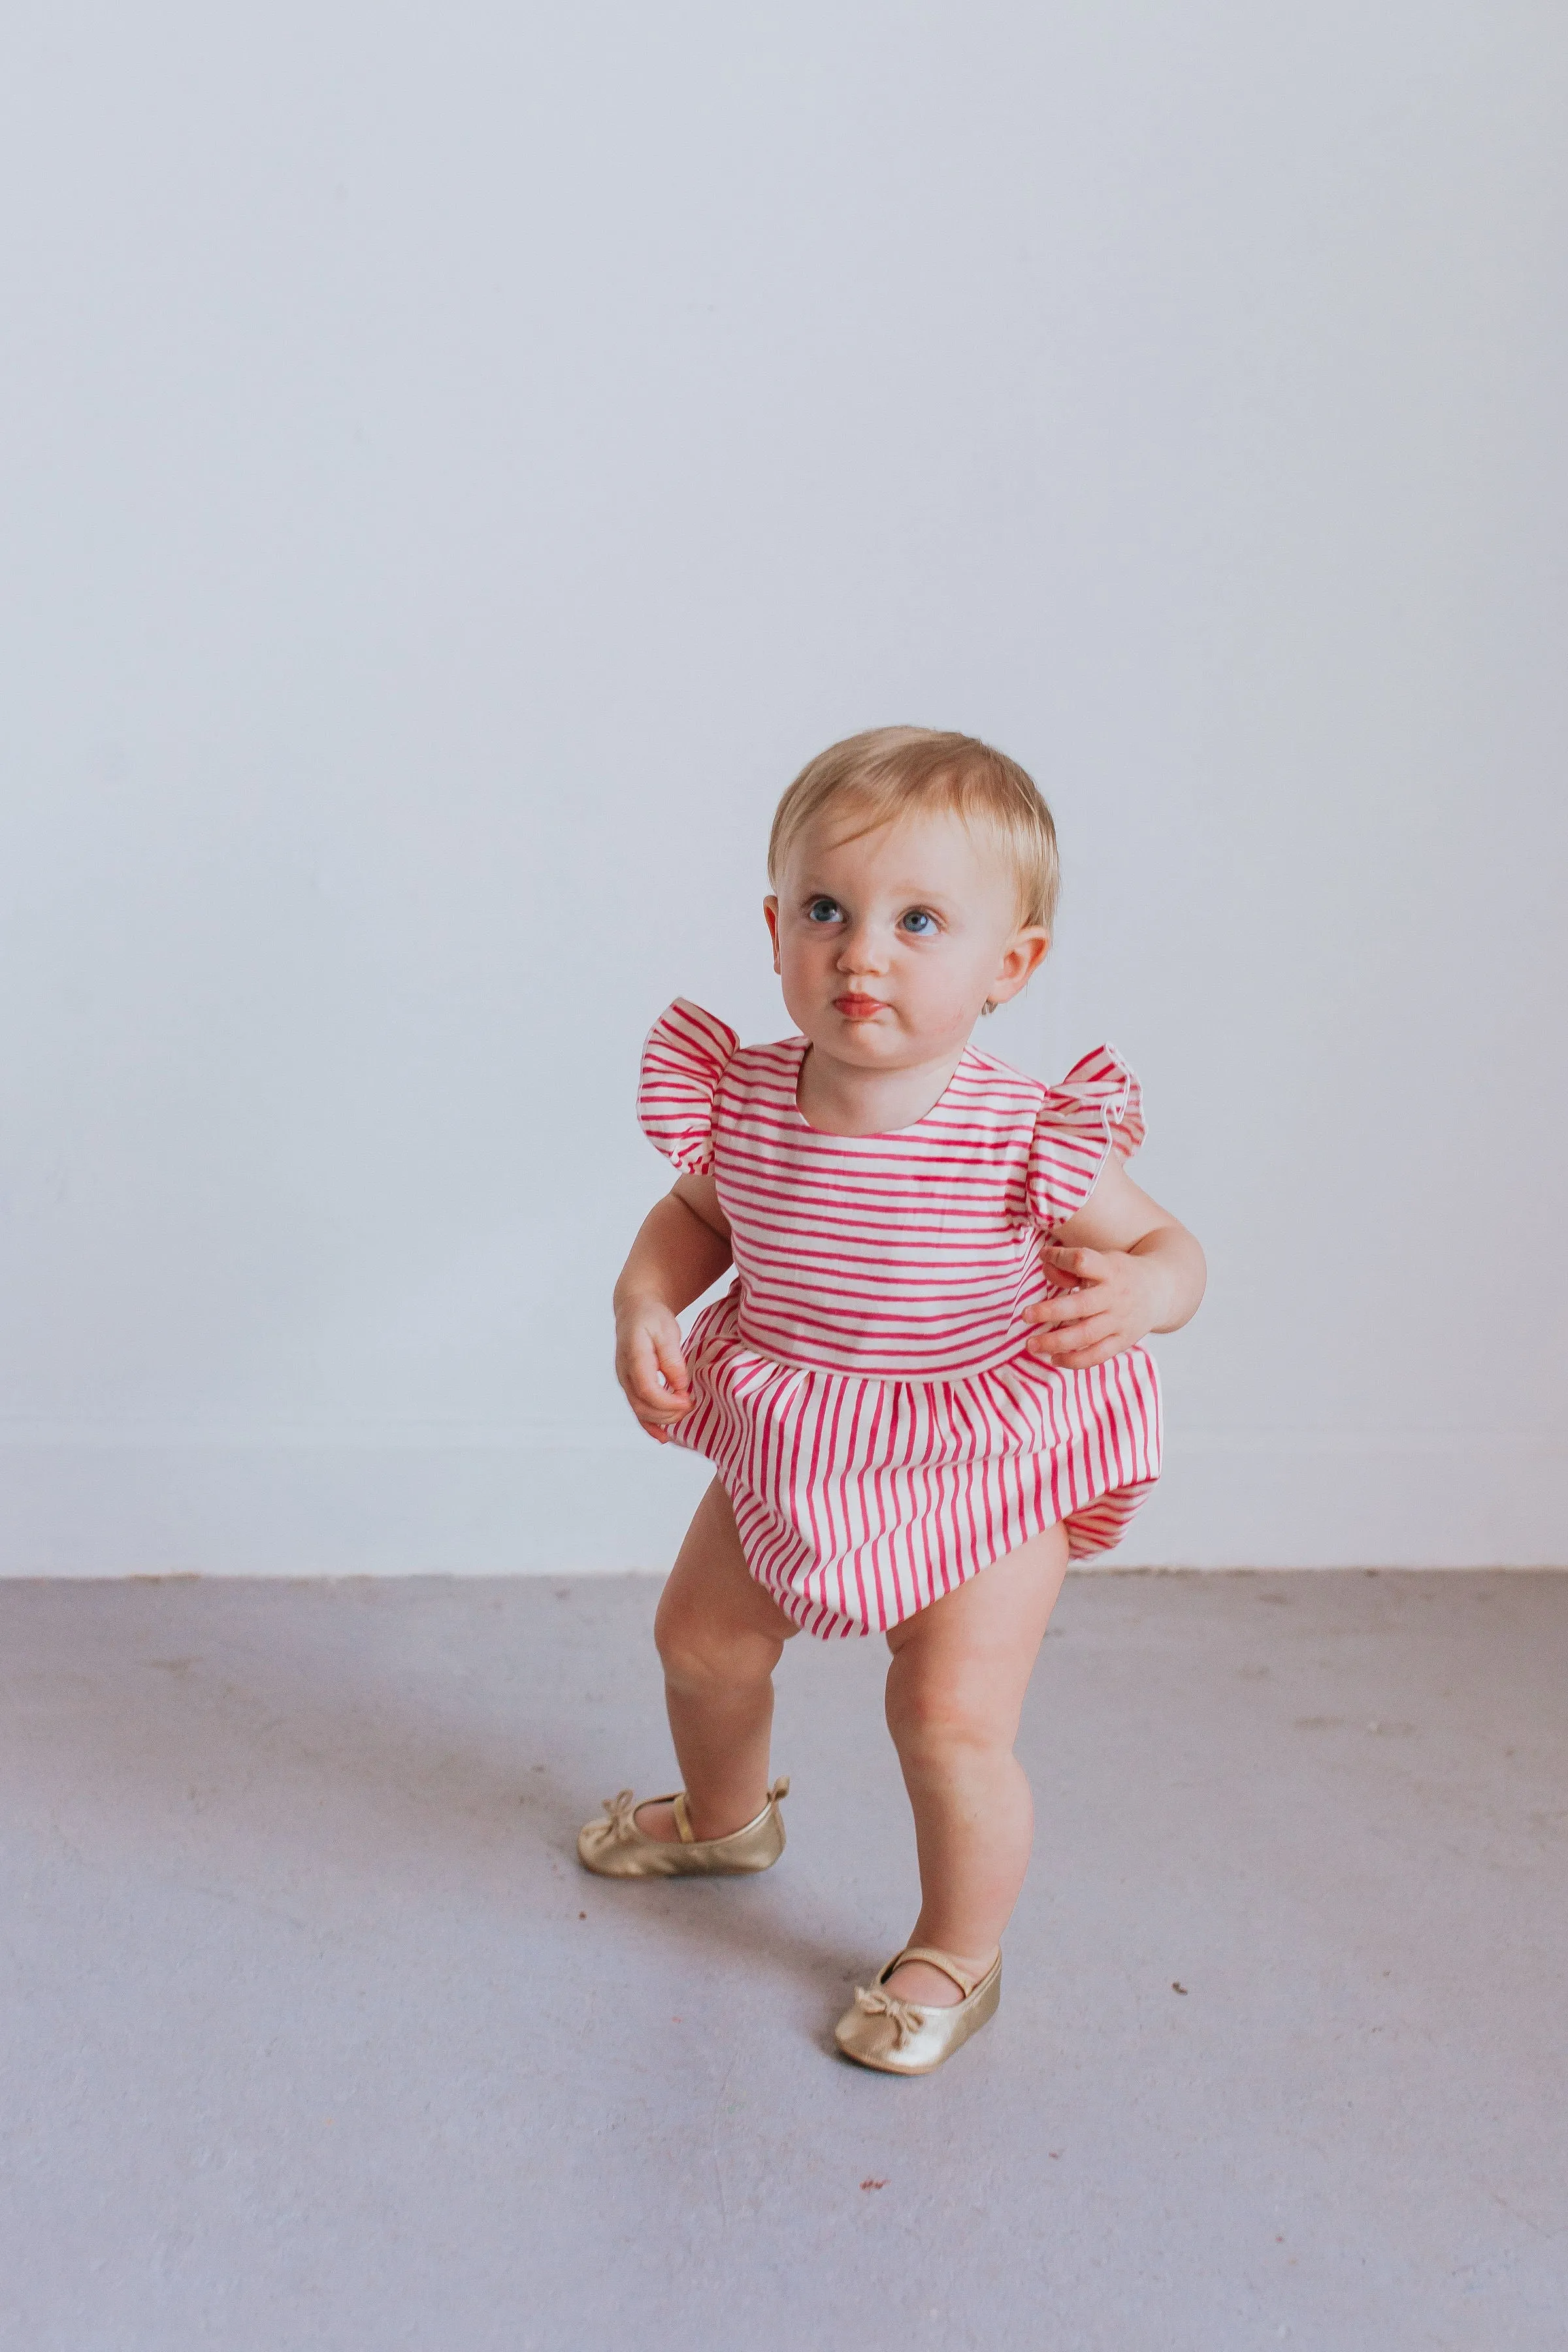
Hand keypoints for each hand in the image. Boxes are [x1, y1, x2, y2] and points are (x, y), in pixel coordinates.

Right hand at [615, 1296, 694, 1442]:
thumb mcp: (667, 1330)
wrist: (635, 1310)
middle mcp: (624, 1373)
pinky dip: (649, 1425)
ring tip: (683, 1416)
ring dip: (662, 1420)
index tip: (688, 1401)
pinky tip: (662, 1436)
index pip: (647, 1389)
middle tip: (691, 1407)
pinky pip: (638, 1411)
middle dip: (668, 1414)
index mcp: (633, 1357)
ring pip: (640, 1411)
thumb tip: (680, 1386)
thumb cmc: (652, 1318)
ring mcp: (625, 1382)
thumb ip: (672, 1359)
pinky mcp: (630, 1387)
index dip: (668, 1402)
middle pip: (643, 1406)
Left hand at [1021, 1244, 1157, 1371]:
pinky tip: (1054, 1359)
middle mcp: (1115, 1296)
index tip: (1044, 1256)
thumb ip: (1070, 1265)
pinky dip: (1074, 1361)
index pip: (1084, 1261)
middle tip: (1025, 1315)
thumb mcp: (1102, 1260)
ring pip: (1086, 1335)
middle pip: (1080, 1305)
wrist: (1162, 1291)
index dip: (1061, 1258)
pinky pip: (1097, 1356)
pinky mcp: (1123, 1342)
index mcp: (1110, 1269)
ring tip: (1031, 1344)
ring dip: (1055, 1342)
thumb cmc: (1120, 1273)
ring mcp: (1120, 1321)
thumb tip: (1046, 1267)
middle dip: (1050, 1311)